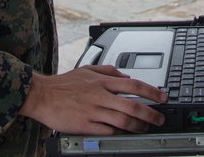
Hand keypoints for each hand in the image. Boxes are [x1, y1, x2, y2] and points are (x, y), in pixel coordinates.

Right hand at [19, 65, 167, 134]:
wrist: (41, 95)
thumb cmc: (63, 84)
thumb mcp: (87, 69)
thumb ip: (108, 71)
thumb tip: (126, 75)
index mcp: (102, 82)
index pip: (133, 85)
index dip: (151, 91)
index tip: (163, 97)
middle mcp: (100, 96)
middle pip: (132, 105)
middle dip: (150, 113)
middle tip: (160, 119)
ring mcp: (93, 111)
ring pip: (122, 121)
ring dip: (138, 126)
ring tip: (145, 128)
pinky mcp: (85, 125)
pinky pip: (108, 132)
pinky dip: (119, 134)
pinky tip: (126, 134)